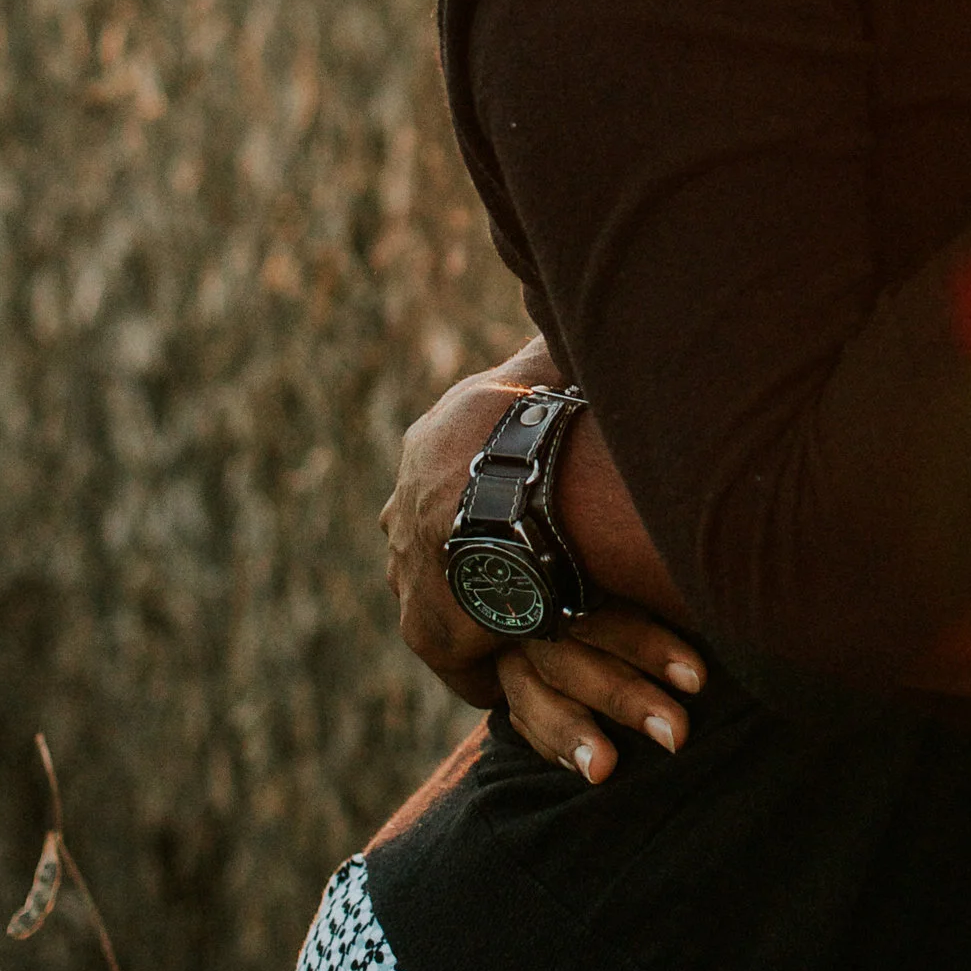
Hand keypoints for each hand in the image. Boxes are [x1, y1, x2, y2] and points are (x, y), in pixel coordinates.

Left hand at [382, 354, 548, 710]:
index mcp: (429, 447)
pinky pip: (458, 658)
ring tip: (516, 616)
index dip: (470, 485)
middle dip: (451, 546)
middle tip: (502, 561)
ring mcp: (411, 572)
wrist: (514, 485)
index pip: (437, 469)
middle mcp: (405, 509)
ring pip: (433, 592)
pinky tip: (516, 670)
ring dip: (468, 603)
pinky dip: (484, 665)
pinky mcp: (427, 630)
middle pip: (419, 531)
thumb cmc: (538, 419)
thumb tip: (564, 300)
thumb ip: (552, 340)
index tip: (501, 500)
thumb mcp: (546, 362)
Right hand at [492, 606, 706, 784]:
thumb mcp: (636, 591)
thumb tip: (720, 624)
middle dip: (625, 697)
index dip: (650, 645)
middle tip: (675, 732)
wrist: (556, 598)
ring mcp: (514, 651)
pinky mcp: (505, 685)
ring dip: (573, 733)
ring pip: (536, 695)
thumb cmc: (627, 600)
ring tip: (604, 768)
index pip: (610, 611)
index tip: (697, 680)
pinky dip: (552, 745)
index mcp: (575, 576)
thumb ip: (662, 604)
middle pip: (574, 655)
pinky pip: (522, 720)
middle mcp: (539, 612)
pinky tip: (583, 769)